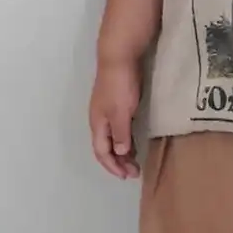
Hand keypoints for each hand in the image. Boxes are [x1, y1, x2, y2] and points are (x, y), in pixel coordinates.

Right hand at [89, 57, 142, 178]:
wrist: (119, 56)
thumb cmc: (120, 86)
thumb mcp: (121, 113)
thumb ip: (120, 134)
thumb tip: (120, 153)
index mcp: (97, 123)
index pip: (101, 152)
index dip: (112, 166)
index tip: (127, 176)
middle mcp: (99, 119)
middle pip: (105, 147)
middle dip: (118, 162)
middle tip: (134, 172)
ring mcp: (106, 110)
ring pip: (112, 138)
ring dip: (122, 151)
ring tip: (135, 161)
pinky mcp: (116, 102)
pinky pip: (118, 128)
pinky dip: (125, 138)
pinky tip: (133, 140)